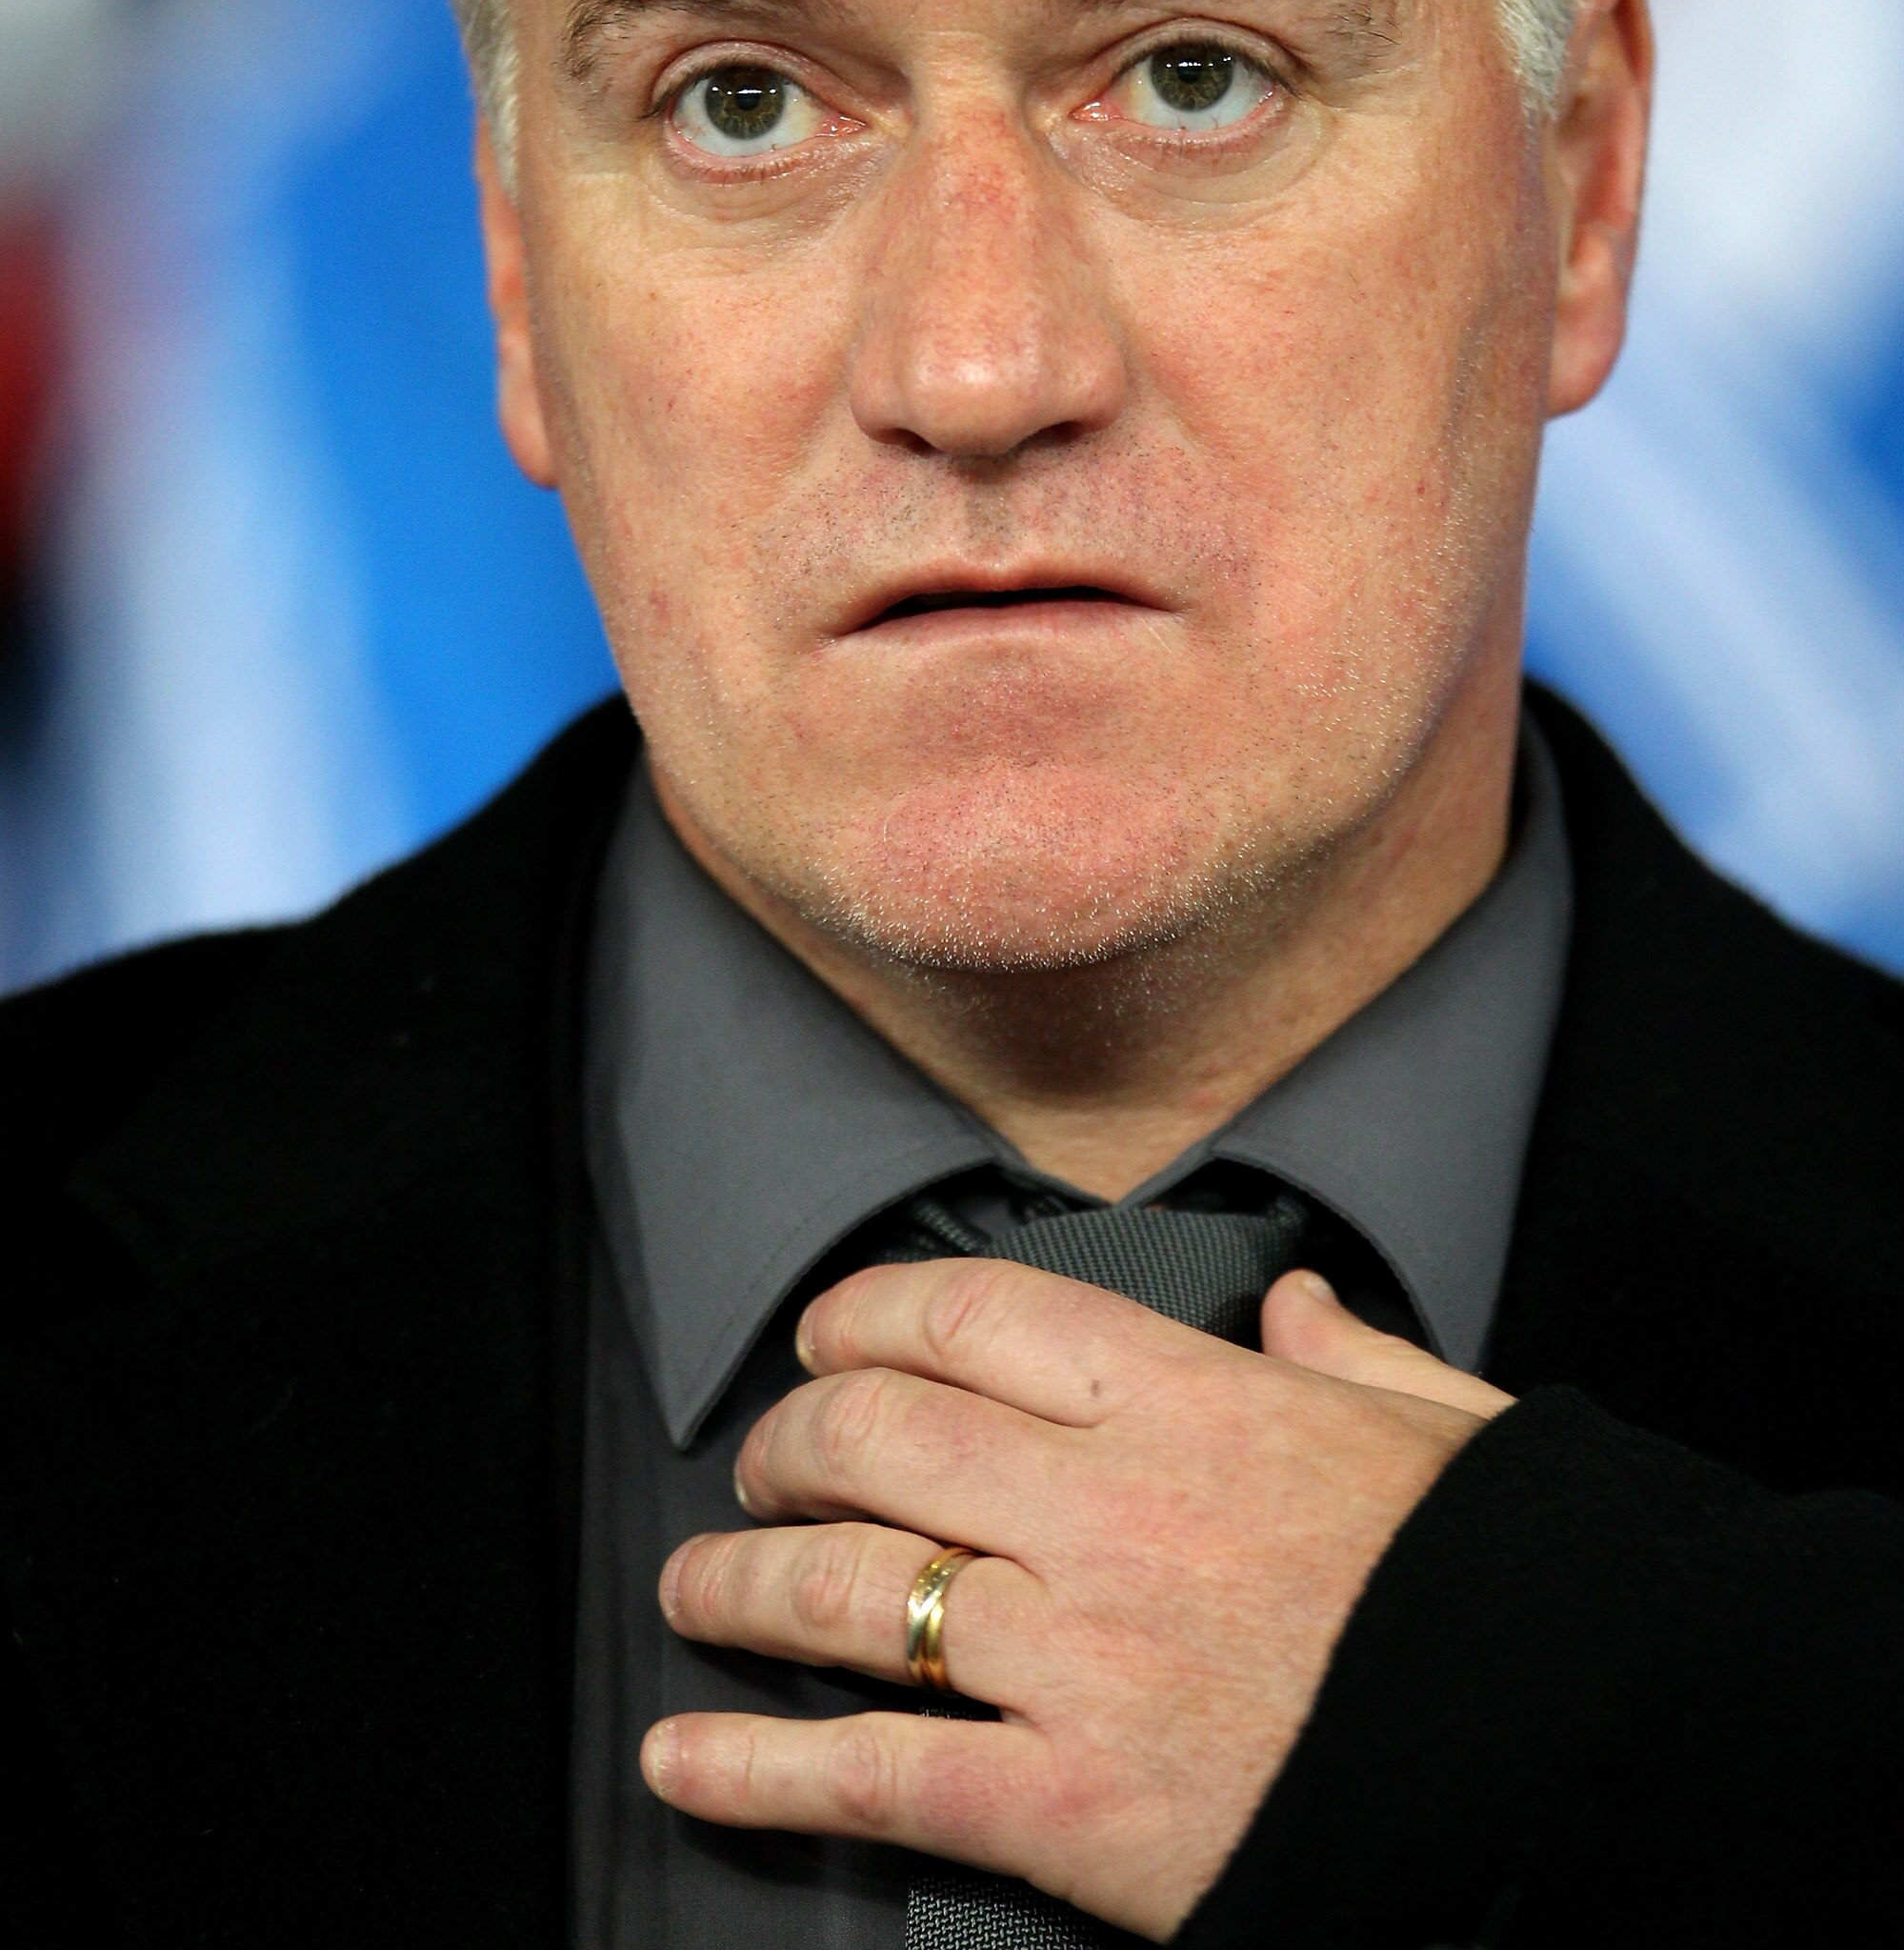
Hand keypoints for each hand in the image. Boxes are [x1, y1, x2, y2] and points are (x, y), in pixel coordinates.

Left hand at [644, 1258, 1512, 1937]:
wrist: (1573, 1766)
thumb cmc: (1506, 1597)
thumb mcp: (1446, 1433)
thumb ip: (1353, 1354)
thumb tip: (1297, 1305)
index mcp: (1193, 1404)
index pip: (969, 1314)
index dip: (861, 1316)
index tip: (825, 1338)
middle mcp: (1111, 1512)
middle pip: (877, 1437)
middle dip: (789, 1443)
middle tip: (764, 1465)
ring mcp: (1080, 1657)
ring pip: (850, 1591)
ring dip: (740, 1584)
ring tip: (698, 1588)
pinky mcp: (1073, 1808)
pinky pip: (876, 1775)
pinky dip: (758, 1769)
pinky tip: (688, 1758)